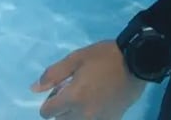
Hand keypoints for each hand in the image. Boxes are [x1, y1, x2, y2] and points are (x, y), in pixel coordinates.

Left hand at [31, 40, 145, 119]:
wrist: (135, 63)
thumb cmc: (103, 57)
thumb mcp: (74, 59)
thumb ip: (53, 75)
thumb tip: (34, 88)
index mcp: (72, 98)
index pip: (47, 112)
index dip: (47, 103)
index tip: (56, 92)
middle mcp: (84, 114)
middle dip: (59, 110)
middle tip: (68, 94)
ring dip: (72, 116)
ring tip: (80, 100)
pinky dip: (88, 116)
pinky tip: (94, 103)